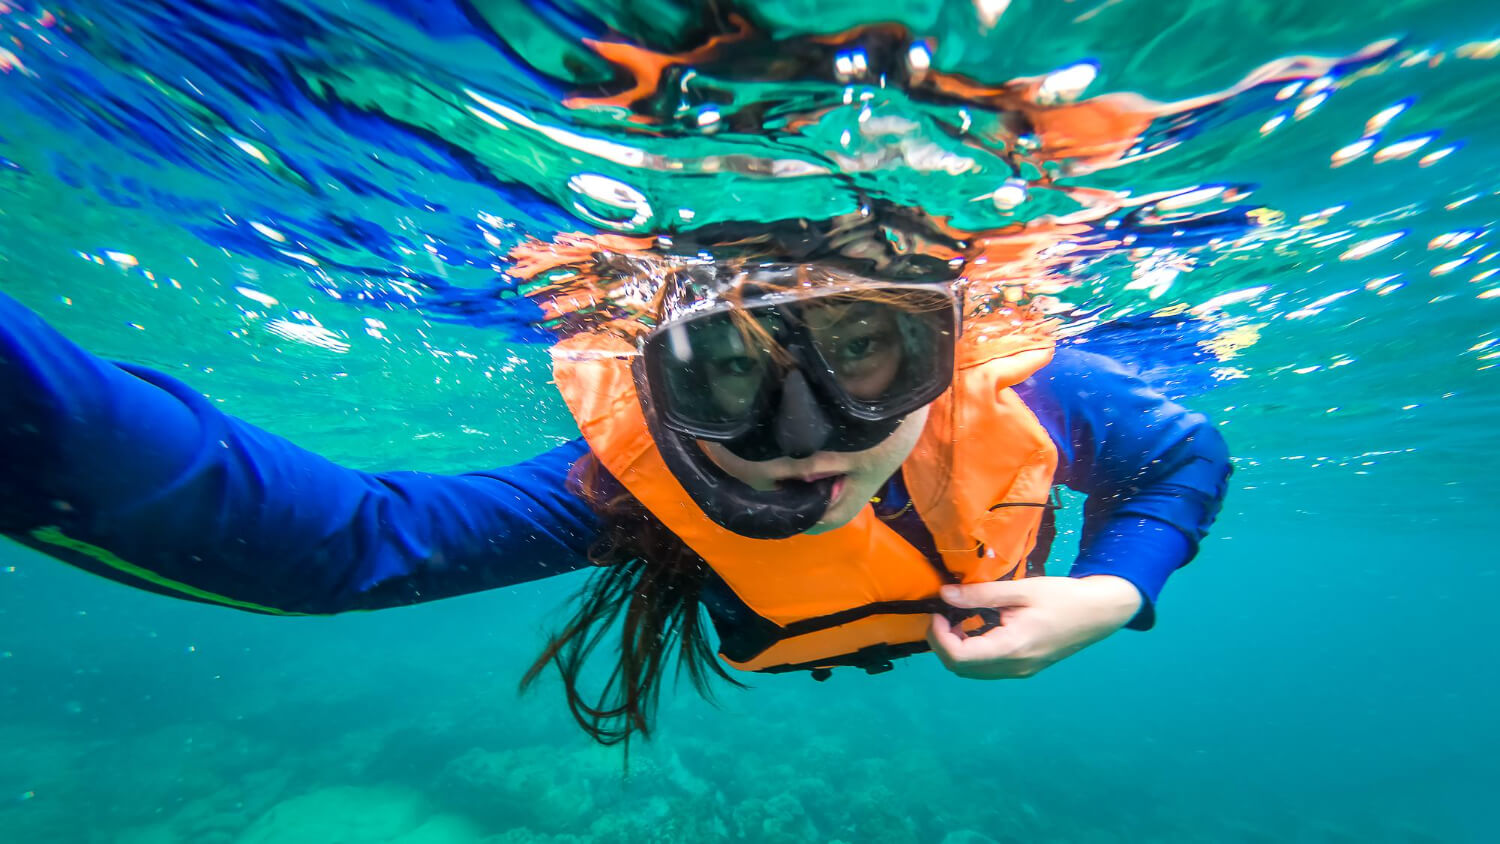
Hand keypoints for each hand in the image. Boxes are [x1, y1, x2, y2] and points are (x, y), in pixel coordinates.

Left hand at [926, 575, 1142, 678]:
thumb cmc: (1063, 597)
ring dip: (956, 648)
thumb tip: (945, 595)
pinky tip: (976, 627)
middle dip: (943, 643)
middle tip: (943, 614)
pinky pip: (987, 668)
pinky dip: (972, 651)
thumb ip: (981, 594)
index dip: (939, 636)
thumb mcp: (1021, 589)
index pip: (959, 657)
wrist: (1099, 613)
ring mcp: (1020, 671)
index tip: (938, 611)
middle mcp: (1014, 667)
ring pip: (972, 671)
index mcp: (1013, 648)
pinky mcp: (1024, 668)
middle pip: (961, 669)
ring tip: (958, 618)